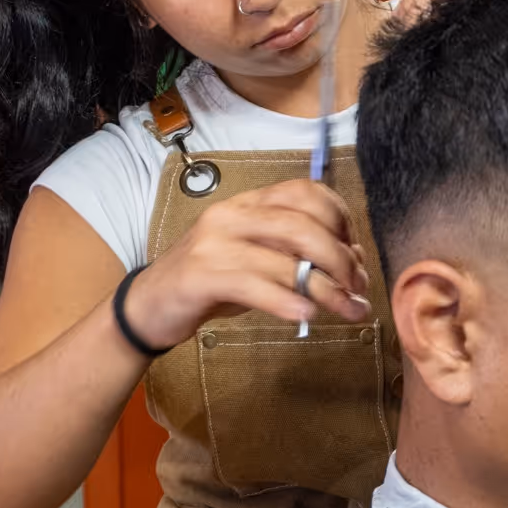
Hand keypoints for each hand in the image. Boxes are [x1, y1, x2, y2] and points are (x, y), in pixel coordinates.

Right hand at [122, 180, 370, 351]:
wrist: (149, 305)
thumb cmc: (210, 283)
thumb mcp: (256, 260)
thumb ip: (296, 255)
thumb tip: (352, 264)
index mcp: (248, 203)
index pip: (305, 192)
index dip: (340, 218)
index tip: (355, 251)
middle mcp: (232, 215)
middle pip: (302, 225)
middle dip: (340, 257)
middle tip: (357, 286)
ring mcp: (215, 244)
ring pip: (285, 260)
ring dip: (325, 289)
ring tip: (346, 310)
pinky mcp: (201, 276)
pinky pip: (255, 285)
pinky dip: (287, 301)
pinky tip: (306, 316)